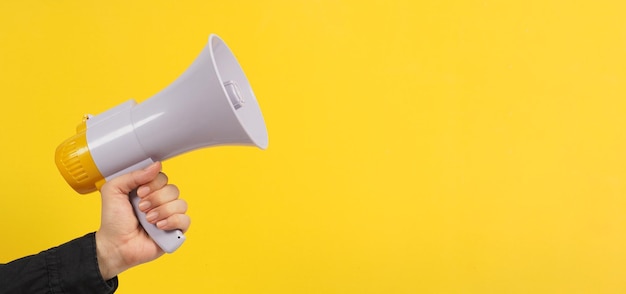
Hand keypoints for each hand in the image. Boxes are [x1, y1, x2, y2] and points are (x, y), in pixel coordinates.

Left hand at [95, 162, 189, 279]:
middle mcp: (160, 201)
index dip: (153, 184)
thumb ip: (132, 175)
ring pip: (181, 204)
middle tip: (142, 208)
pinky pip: (186, 220)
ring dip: (163, 211)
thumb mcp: (114, 191)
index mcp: (148, 190)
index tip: (140, 193)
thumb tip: (156, 166)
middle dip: (156, 199)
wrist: (115, 246)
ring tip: (149, 220)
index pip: (162, 177)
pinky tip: (159, 227)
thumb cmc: (113, 222)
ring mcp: (169, 216)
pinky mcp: (175, 230)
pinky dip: (173, 222)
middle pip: (173, 189)